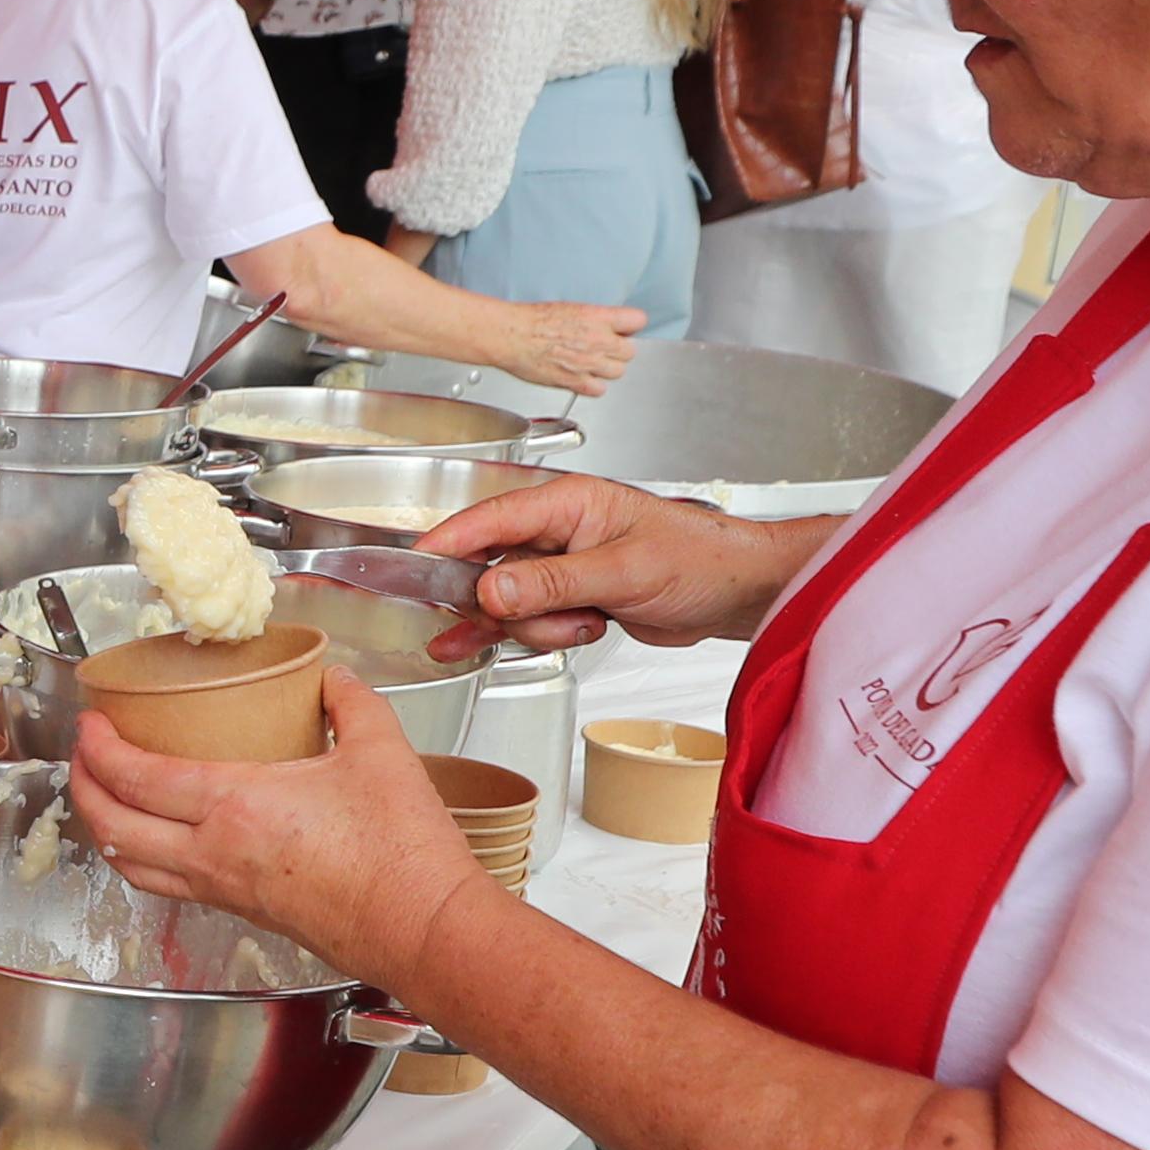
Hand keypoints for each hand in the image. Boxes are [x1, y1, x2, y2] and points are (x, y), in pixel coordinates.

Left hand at [70, 672, 484, 991]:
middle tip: (82, 758)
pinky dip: (146, 859)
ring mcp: (226, 891)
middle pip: (114, 827)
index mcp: (234, 806)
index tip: (89, 725)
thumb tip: (334, 679)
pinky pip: (172, 886)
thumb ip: (350, 703)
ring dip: (107, 831)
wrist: (423, 929)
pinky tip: (164, 840)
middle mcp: (214, 854)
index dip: (99, 749)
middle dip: (83, 790)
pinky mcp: (247, 914)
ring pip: (134, 867)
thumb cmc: (401, 851)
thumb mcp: (380, 751)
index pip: (137, 778)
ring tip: (107, 800)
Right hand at [413, 471, 795, 656]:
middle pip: (489, 568)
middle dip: (502, 605)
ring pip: (507, 602)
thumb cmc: (699, 559)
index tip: (411, 568)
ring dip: (535, 628)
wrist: (739, 591)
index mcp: (568, 503)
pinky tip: (468, 646)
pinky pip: (523, 617)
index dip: (447, 544)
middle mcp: (557, 531)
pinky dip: (514, 634)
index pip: (489, 518)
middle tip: (531, 619)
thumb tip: (490, 589)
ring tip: (584, 627)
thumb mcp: (622, 572)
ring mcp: (561, 566)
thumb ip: (552, 582)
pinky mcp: (569, 597)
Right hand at [493, 303, 645, 397]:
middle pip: (630, 351)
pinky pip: (599, 389)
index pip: (638, 320)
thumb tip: (603, 324)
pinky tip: (583, 376)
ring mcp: (589, 363)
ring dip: (608, 368)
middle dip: (618, 349)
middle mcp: (599, 341)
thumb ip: (593, 319)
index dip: (630, 326)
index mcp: (598, 317)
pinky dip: (593, 385)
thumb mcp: (570, 307)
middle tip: (604, 346)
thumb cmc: (531, 320)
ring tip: (593, 362)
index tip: (624, 328)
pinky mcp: (576, 382)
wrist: (512, 335)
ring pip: (618, 371)